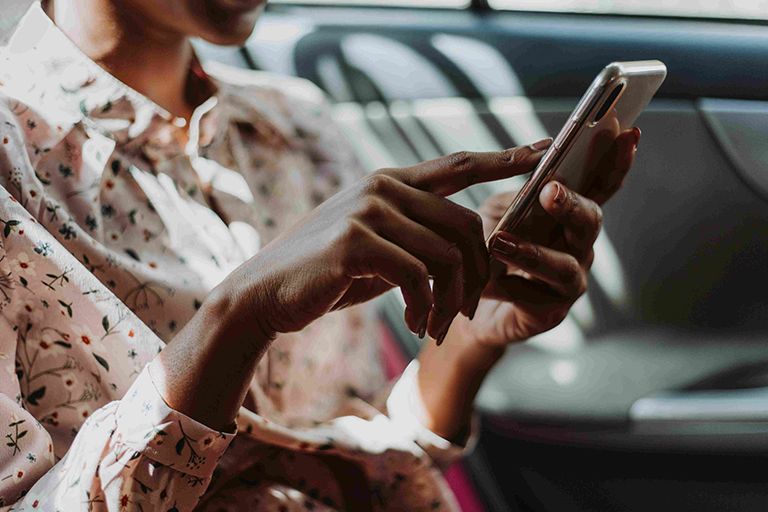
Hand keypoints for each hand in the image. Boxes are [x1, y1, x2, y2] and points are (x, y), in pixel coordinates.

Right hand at [211, 144, 552, 344]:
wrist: (266, 294)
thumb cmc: (325, 275)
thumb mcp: (377, 248)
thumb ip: (415, 236)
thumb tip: (463, 246)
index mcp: (390, 183)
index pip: (459, 165)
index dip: (505, 158)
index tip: (545, 151)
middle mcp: (383, 188)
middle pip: (467, 224)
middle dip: (478, 275)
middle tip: (465, 314)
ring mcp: (368, 211)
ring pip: (447, 255)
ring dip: (451, 301)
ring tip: (437, 327)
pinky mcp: (355, 242)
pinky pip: (418, 277)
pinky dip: (426, 308)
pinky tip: (416, 325)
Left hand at [465, 127, 640, 347]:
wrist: (468, 301)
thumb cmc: (488, 248)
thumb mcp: (498, 210)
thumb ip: (519, 191)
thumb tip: (539, 157)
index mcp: (569, 215)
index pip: (600, 186)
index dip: (616, 162)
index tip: (626, 133)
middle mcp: (578, 246)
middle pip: (590, 222)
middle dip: (573, 205)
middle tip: (550, 191)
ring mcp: (569, 282)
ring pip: (565, 267)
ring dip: (533, 252)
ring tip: (499, 243)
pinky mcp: (550, 312)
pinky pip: (537, 299)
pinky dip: (510, 287)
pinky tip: (488, 282)